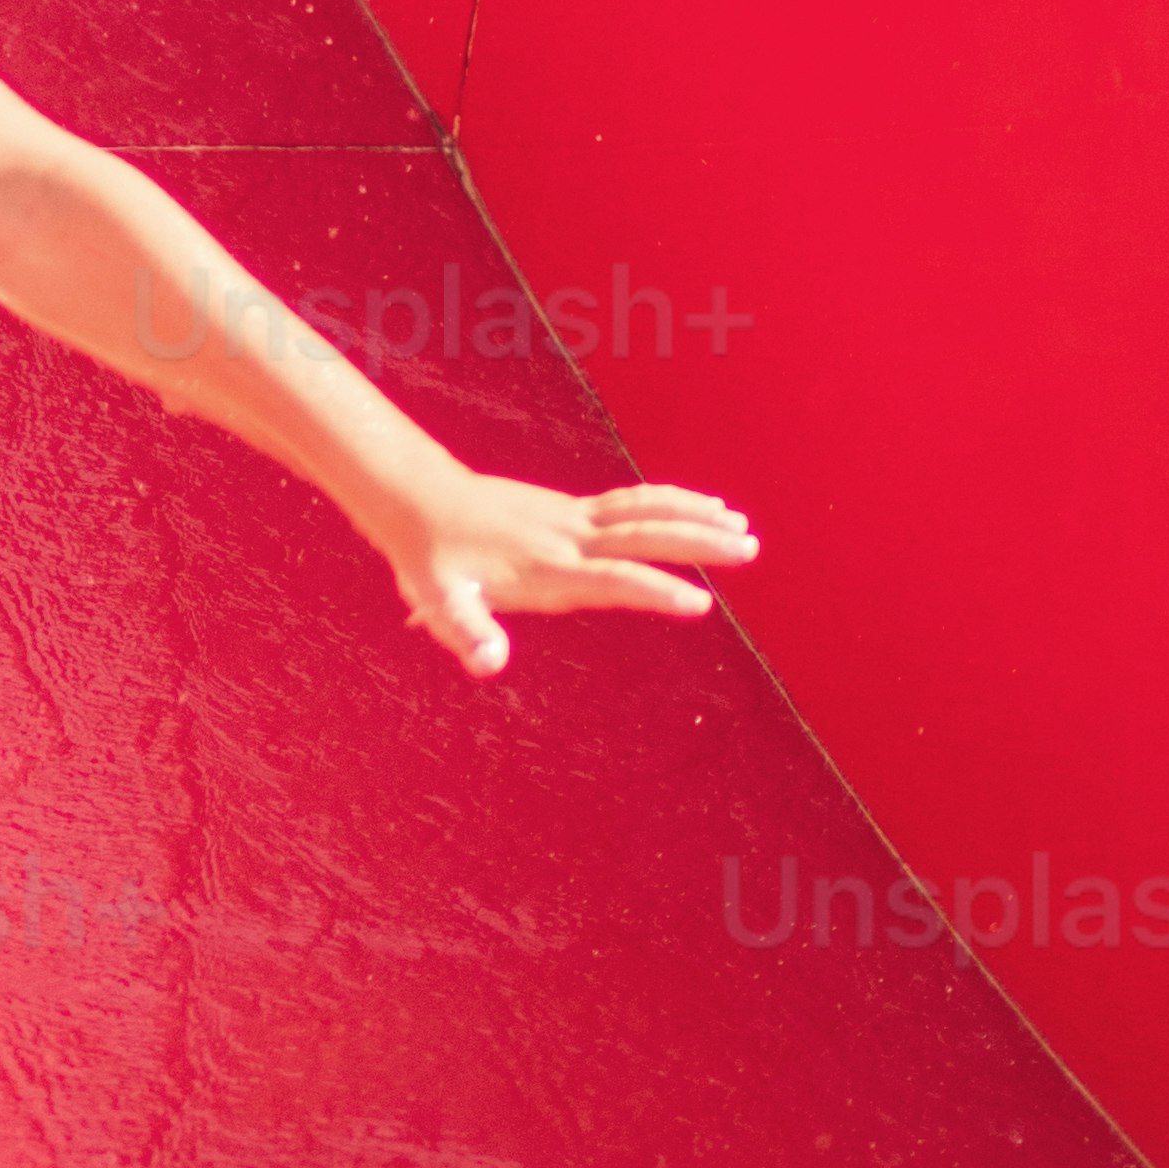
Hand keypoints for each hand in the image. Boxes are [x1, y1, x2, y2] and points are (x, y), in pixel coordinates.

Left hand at [377, 464, 759, 680]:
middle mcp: (568, 539)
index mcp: (547, 569)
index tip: (700, 603)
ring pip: (644, 510)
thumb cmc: (432, 561)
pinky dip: (669, 503)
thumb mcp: (439, 603)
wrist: (420, 501)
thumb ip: (466, 633)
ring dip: (693, 516)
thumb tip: (488, 666)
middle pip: (643, 535)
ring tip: (741, 527)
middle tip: (748, 549)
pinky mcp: (571, 509)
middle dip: (696, 542)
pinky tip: (700, 510)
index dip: (655, 591)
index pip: (612, 579)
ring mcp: (572, 519)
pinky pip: (631, 503)